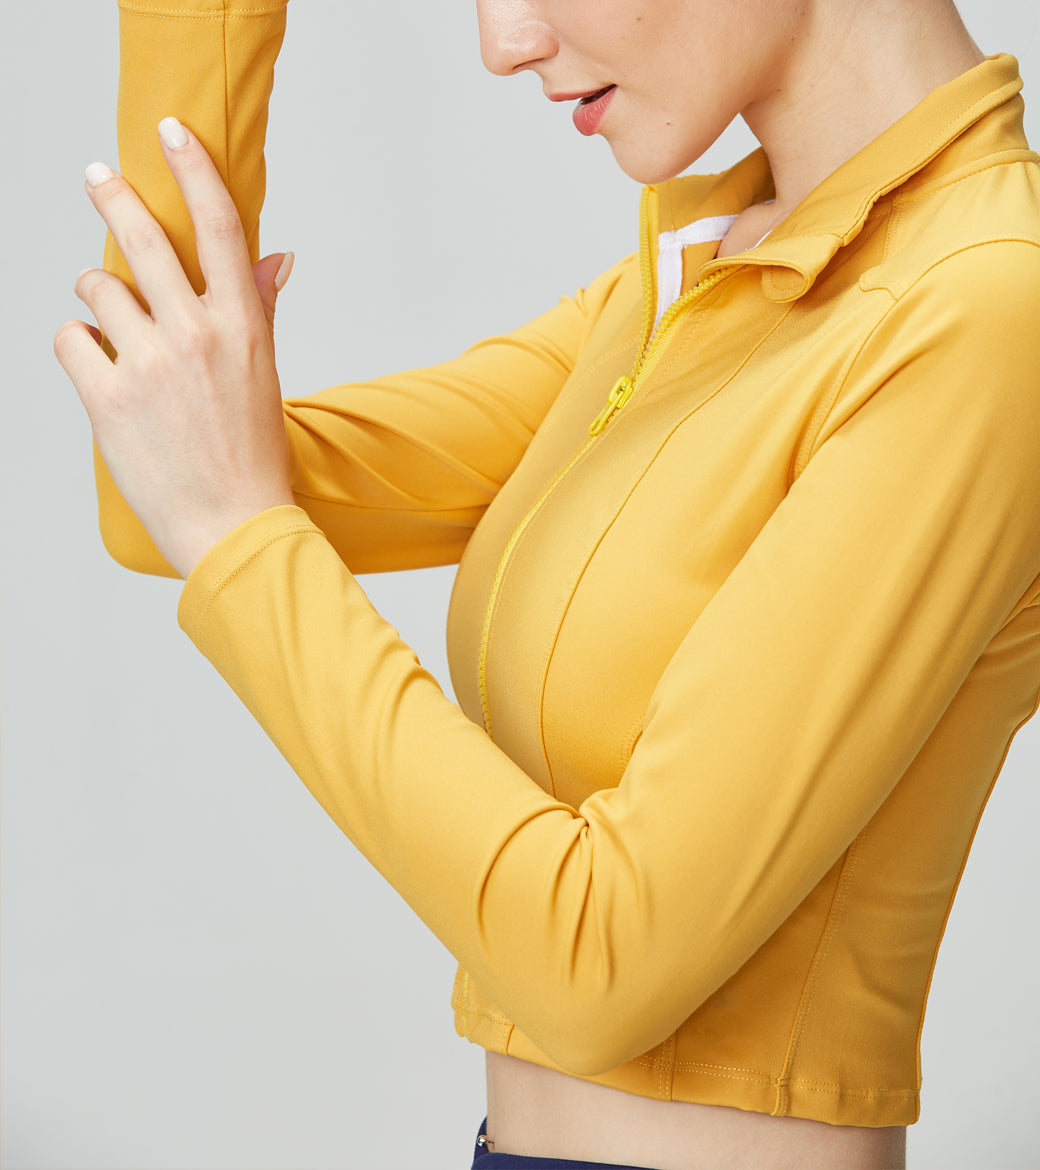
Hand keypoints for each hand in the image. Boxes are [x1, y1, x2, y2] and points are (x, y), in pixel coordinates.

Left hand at [54, 116, 295, 578]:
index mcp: (244, 328)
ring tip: (112, 327)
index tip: (170, 132)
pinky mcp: (109, 397)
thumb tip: (277, 258)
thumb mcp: (265, 377)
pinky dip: (79, 347)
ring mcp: (151, 364)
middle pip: (145, 238)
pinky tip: (101, 370)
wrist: (233, 526)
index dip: (194, 171)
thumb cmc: (252, 455)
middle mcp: (198, 336)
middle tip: (96, 177)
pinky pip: (71, 338)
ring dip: (97, 297)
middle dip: (113, 195)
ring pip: (97, 288)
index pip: (221, 229)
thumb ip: (260, 311)